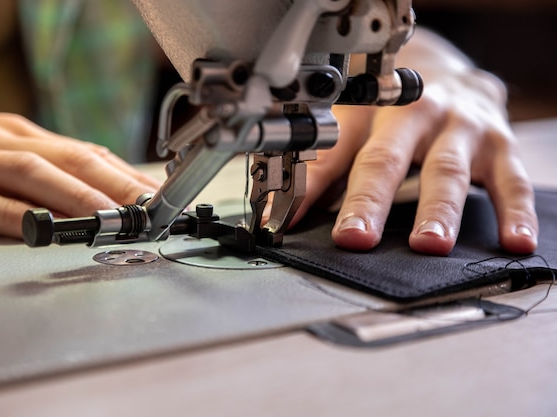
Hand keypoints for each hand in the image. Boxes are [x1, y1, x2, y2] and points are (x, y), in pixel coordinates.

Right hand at [0, 111, 160, 238]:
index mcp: (17, 136)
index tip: (159, 198)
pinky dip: (12, 216)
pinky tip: (39, 230)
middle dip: (117, 184)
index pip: (85, 153)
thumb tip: (95, 194)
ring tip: (113, 216)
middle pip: (71, 159)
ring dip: (76, 195)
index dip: (126, 175)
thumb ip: (42, 171)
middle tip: (153, 208)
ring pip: (32, 174)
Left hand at [292, 68, 537, 255]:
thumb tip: (282, 213)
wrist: (449, 70)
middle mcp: (418, 115)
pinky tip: (515, 240)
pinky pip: (512, 180)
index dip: (323, 190)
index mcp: (374, 112)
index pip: (346, 155)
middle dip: (375, 201)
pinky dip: (515, 211)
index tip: (307, 226)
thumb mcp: (352, 126)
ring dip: (440, 210)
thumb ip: (321, 171)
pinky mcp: (500, 144)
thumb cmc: (393, 106)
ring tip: (430, 244)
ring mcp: (462, 129)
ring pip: (448, 171)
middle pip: (392, 159)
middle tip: (359, 238)